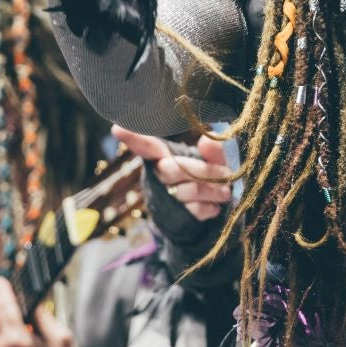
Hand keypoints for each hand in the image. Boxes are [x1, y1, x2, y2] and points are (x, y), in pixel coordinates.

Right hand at [114, 126, 229, 221]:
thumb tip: (206, 141)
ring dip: (213, 191)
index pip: (147, 147)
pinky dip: (210, 208)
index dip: (133, 138)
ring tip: (226, 192)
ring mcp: (165, 198)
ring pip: (189, 190)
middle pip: (174, 169)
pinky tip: (214, 207)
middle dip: (205, 171)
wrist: (210, 213)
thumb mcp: (215, 161)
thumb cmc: (210, 178)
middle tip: (227, 174)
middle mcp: (159, 177)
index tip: (118, 129)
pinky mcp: (175, 218)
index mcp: (164, 157)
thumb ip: (215, 151)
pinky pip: (194, 210)